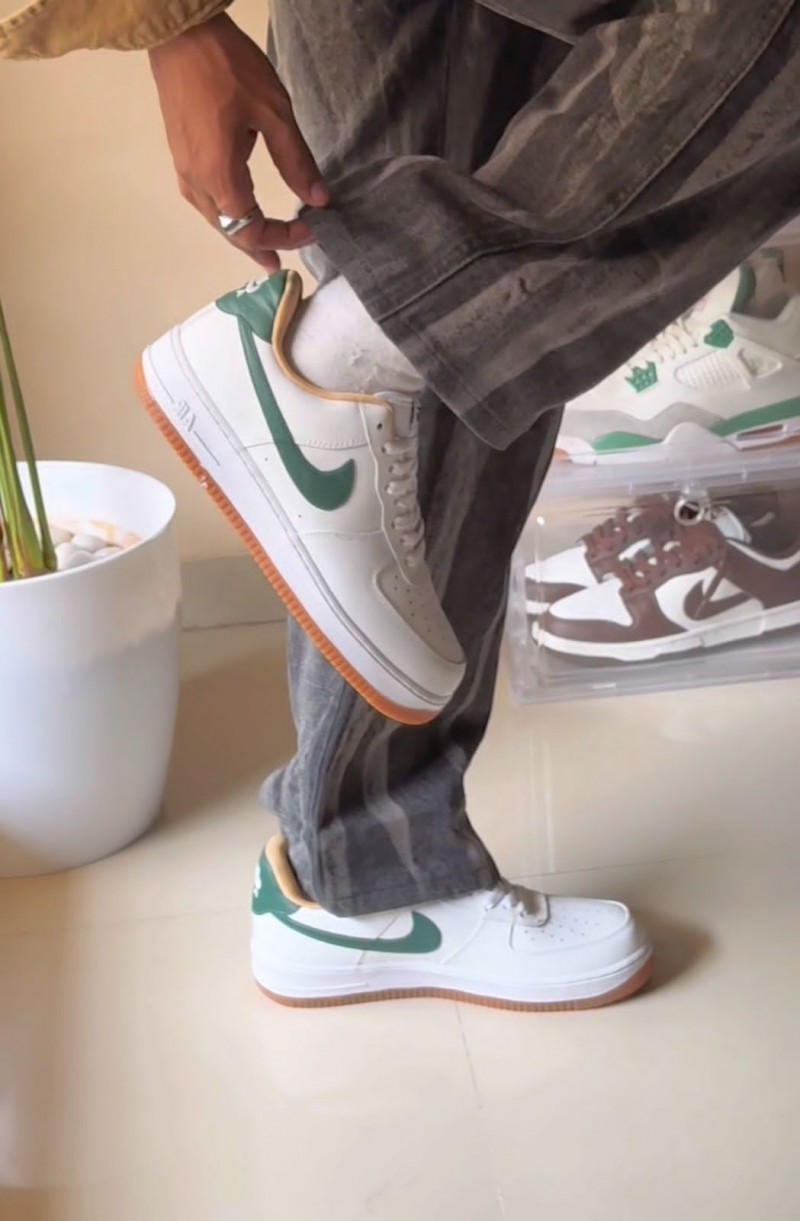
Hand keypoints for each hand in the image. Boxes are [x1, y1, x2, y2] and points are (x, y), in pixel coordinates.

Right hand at [148, 14, 327, 270]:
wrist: (181, 34)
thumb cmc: (228, 69)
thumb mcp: (274, 113)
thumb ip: (296, 161)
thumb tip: (319, 200)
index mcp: (219, 177)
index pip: (251, 229)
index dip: (281, 238)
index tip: (310, 231)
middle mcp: (196, 182)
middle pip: (229, 230)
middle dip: (258, 246)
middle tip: (280, 263)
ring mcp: (184, 169)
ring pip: (214, 218)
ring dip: (240, 233)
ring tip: (263, 246)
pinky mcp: (180, 155)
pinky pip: (204, 199)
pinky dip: (226, 214)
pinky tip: (237, 209)